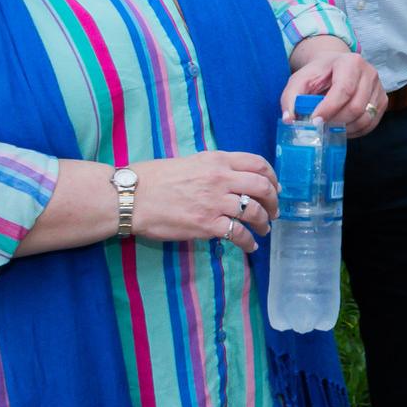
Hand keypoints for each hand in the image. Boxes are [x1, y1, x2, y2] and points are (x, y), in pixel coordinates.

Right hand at [128, 151, 277, 250]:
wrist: (131, 197)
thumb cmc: (154, 178)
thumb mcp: (190, 162)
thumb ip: (214, 167)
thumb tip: (233, 177)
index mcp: (217, 160)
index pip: (258, 164)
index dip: (272, 177)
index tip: (275, 187)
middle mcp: (220, 178)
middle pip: (263, 187)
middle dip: (274, 201)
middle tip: (274, 211)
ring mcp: (214, 202)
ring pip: (254, 211)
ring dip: (264, 223)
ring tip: (264, 229)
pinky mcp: (206, 224)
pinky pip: (238, 234)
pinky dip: (248, 242)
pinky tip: (250, 246)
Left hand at [285, 36, 385, 138]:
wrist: (336, 67)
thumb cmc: (318, 74)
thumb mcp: (300, 80)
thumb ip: (290, 98)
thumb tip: (290, 120)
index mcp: (350, 62)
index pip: (344, 89)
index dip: (329, 108)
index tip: (315, 121)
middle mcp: (369, 73)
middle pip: (356, 107)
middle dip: (336, 121)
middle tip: (321, 127)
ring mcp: (379, 87)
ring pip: (365, 118)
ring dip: (346, 128)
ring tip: (330, 127)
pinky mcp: (383, 101)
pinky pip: (371, 123)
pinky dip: (356, 131)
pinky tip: (342, 127)